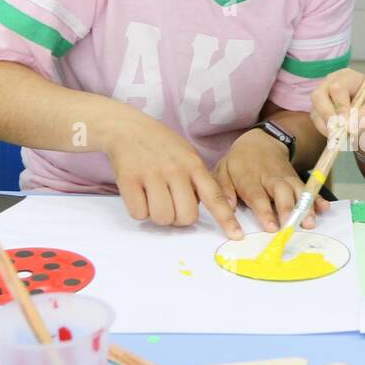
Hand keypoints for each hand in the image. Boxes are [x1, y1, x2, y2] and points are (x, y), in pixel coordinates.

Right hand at [103, 112, 242, 239]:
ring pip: (162, 218)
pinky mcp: (129, 179)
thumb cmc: (161, 146)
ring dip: (158, 216)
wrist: (127, 128)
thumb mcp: (187, 155)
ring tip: (153, 199)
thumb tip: (204, 206)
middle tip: (170, 205)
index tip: (236, 235)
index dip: (226, 218)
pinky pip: (139, 213)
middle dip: (179, 219)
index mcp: (194, 165)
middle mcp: (176, 170)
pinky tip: (139, 194)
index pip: (214, 196)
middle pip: (186, 217)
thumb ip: (198, 180)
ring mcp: (152, 174)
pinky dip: (139, 210)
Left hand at [214, 129, 329, 233]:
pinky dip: (317, 198)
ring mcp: (286, 178)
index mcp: (249, 178)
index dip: (265, 211)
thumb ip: (224, 189)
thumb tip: (228, 207)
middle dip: (288, 209)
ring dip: (305, 207)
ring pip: (298, 191)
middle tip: (292, 226)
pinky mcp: (296, 179)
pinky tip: (324, 208)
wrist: (261, 141)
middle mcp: (270, 178)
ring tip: (310, 223)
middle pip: (282, 193)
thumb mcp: (223, 170)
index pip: (257, 195)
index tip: (271, 227)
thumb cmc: (240, 162)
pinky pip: (309, 188)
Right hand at [309, 68, 364, 154]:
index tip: (348, 124)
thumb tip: (350, 128)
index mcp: (347, 77)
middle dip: (328, 116)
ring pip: (315, 111)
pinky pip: (317, 122)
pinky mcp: (318, 111)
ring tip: (343, 136)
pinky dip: (327, 131)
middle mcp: (330, 83)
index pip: (337, 88)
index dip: (341, 106)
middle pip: (318, 96)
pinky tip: (339, 136)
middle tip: (339, 132)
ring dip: (328, 126)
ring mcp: (321, 97)